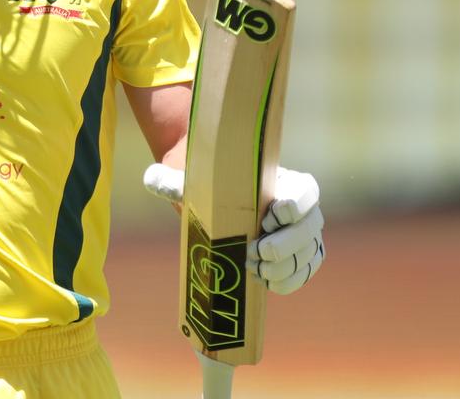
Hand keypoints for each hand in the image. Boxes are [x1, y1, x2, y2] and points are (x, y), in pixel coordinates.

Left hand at [143, 163, 325, 293]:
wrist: (220, 204)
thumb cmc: (210, 189)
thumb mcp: (194, 184)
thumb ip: (174, 181)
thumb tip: (150, 178)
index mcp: (280, 180)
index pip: (306, 191)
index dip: (293, 207)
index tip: (266, 217)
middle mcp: (300, 205)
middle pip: (310, 226)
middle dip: (283, 244)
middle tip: (254, 252)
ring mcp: (303, 232)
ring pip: (308, 252)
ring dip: (284, 267)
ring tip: (254, 269)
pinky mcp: (300, 255)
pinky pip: (305, 271)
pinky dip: (289, 281)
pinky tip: (265, 281)